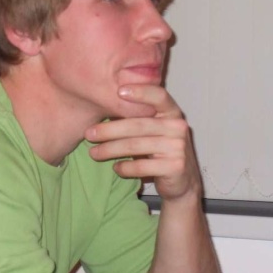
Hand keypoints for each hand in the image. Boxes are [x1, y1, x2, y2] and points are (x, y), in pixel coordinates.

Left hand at [84, 84, 201, 200]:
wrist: (182, 181)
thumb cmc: (160, 150)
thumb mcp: (153, 130)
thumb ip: (137, 117)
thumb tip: (102, 105)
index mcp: (173, 112)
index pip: (159, 96)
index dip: (141, 92)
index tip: (118, 91)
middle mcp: (178, 127)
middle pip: (138, 124)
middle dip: (110, 129)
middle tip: (89, 134)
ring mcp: (178, 147)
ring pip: (136, 146)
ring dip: (110, 150)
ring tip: (94, 153)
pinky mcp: (175, 167)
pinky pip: (141, 166)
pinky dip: (124, 168)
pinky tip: (116, 168)